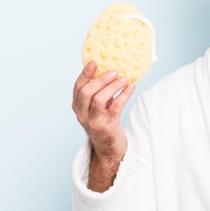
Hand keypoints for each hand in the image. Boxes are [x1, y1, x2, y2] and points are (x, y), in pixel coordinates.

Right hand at [72, 61, 134, 190]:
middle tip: (114, 71)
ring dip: (113, 87)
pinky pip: (115, 107)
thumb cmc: (105, 122)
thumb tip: (111, 68)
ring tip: (124, 78)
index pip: (78, 87)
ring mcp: (93, 122)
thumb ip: (99, 91)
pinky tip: (131, 87)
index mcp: (78, 106)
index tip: (94, 62)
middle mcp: (82, 114)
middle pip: (86, 92)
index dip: (85, 74)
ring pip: (99, 100)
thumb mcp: (98, 107)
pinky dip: (124, 95)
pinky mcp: (107, 127)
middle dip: (100, 79)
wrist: (109, 149)